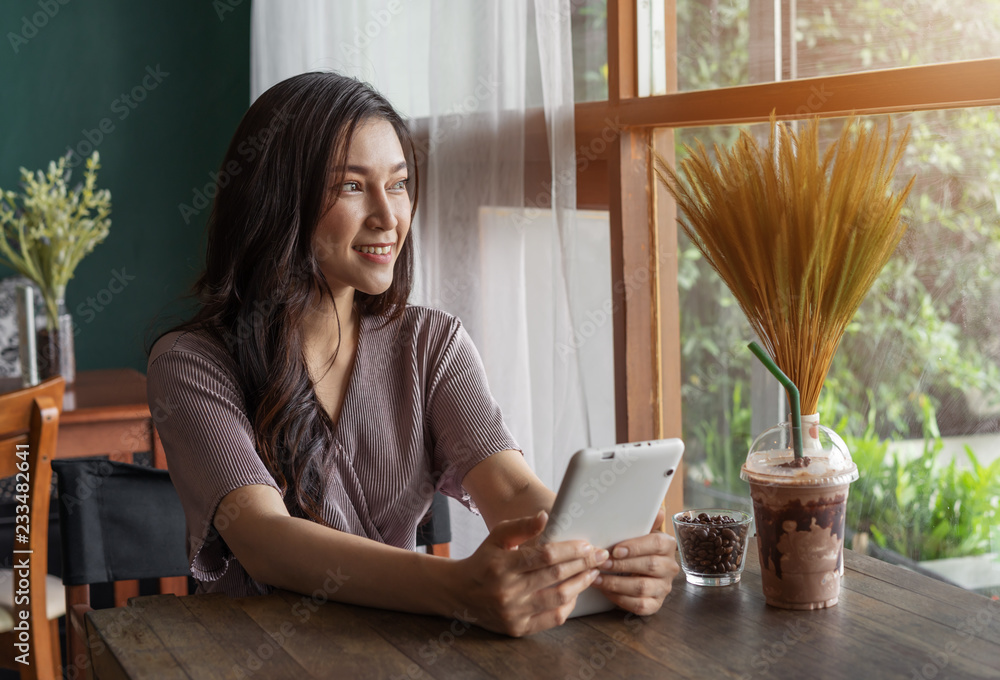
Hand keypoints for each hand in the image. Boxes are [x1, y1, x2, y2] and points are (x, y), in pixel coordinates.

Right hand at [452, 510, 608, 636]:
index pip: (545, 555)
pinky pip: (552, 618)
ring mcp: (513, 612)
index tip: (587, 545)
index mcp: (502, 565)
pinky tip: (575, 592)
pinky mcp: (517, 628)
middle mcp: (507, 591)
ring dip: (581, 584)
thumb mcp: (497, 536)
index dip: (570, 550)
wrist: (459, 593)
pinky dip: (568, 605)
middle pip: (556, 576)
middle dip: (583, 564)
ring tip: (592, 573)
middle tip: (600, 556)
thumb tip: (546, 517)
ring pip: (558, 599)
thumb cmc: (484, 560)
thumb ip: (521, 525)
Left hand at [591, 507, 679, 615]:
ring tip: (596, 577)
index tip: (615, 550)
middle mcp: (670, 567)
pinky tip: (605, 590)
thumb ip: (645, 522)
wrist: (636, 572)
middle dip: (621, 565)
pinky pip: (639, 605)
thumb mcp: (638, 533)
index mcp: (668, 545)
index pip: (656, 544)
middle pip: (649, 566)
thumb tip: (659, 511)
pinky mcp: (655, 604)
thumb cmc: (634, 549)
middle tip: (601, 563)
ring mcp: (664, 588)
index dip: (635, 547)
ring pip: (642, 587)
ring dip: (616, 583)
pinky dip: (619, 598)